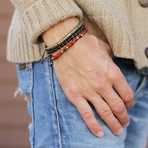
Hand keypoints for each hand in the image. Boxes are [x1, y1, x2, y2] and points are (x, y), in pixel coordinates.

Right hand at [42, 18, 133, 137]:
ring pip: (105, 113)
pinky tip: (99, 133)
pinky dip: (94, 126)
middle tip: (125, 123)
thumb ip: (112, 61)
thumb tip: (113, 66)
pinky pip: (86, 114)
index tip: (128, 106)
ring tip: (118, 131)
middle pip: (118, 107)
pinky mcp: (75, 95)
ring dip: (113, 124)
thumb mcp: (105, 50)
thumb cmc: (86, 44)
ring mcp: (88, 91)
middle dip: (124, 117)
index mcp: (113, 73)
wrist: (66, 44)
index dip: (130, 103)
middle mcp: (103, 84)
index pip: (127, 94)